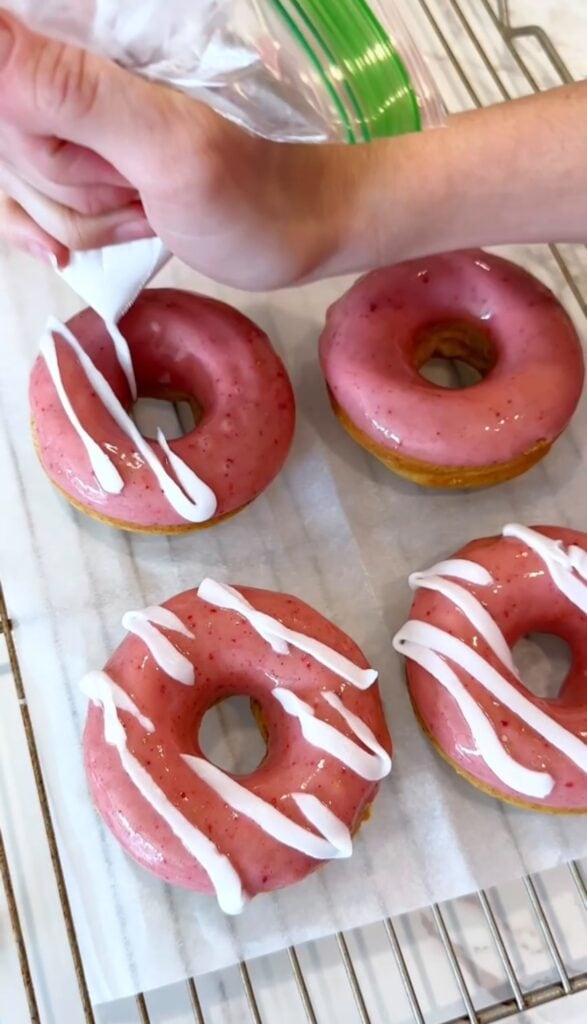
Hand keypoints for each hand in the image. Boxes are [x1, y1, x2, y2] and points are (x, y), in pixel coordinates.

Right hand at [0, 11, 356, 288]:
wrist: (304, 230)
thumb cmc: (256, 195)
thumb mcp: (167, 146)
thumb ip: (71, 88)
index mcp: (92, 36)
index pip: (8, 72)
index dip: (32, 139)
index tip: (103, 163)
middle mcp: (77, 66)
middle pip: (8, 135)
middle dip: (69, 183)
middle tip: (140, 189)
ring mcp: (81, 120)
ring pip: (22, 177)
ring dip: (83, 215)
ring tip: (149, 208)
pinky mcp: (91, 163)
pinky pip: (31, 200)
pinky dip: (66, 232)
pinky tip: (106, 237)